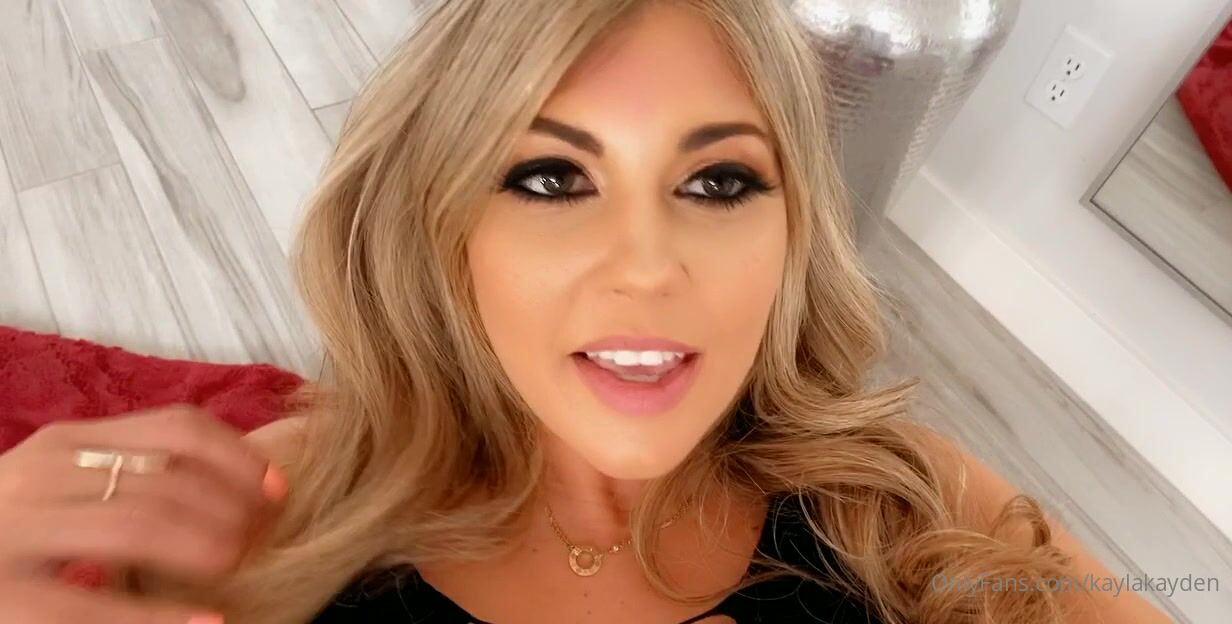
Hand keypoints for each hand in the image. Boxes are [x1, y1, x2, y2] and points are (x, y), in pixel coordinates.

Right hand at [0, 404, 287, 622]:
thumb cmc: (13, 535)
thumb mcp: (66, 486)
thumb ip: (134, 474)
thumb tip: (247, 483)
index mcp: (65, 443)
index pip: (176, 428)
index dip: (239, 458)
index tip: (279, 490)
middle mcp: (37, 476)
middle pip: (168, 480)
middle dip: (233, 512)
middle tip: (264, 542)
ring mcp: (13, 535)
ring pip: (140, 526)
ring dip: (207, 549)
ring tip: (237, 570)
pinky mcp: (2, 599)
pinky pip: (93, 606)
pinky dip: (160, 617)